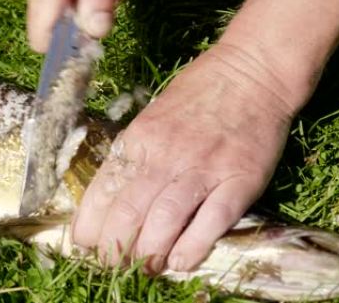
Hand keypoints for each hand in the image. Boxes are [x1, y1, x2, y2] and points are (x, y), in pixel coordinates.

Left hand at [71, 43, 298, 272]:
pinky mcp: (239, 179)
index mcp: (139, 139)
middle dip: (114, 249)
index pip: (103, 190)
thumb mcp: (152, 116)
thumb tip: (112, 194)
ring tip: (145, 268)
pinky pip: (212, 221)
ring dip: (149, 254)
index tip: (86, 246)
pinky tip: (180, 262)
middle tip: (113, 265)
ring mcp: (203, 167)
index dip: (90, 226)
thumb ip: (135, 152)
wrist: (251, 70)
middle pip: (128, 212)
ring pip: (164, 221)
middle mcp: (165, 155)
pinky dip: (193, 247)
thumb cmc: (198, 93)